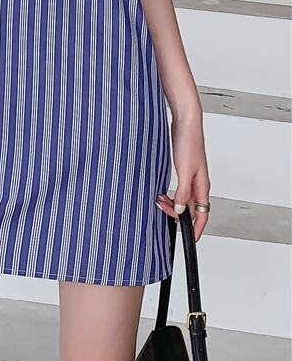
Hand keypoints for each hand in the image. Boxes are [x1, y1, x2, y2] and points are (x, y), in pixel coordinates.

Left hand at [156, 111, 210, 242]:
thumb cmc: (188, 141)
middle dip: (176, 214)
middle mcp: (199, 183)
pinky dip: (171, 194)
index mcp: (202, 186)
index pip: (202, 215)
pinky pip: (179, 189)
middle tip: (160, 208)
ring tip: (158, 200)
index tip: (190, 240)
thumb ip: (183, 192)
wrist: (185, 121)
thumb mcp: (185, 170)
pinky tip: (162, 192)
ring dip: (171, 203)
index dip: (197, 229)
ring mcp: (192, 176)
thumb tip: (180, 210)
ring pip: (183, 199)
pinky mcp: (184, 169)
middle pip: (191, 209)